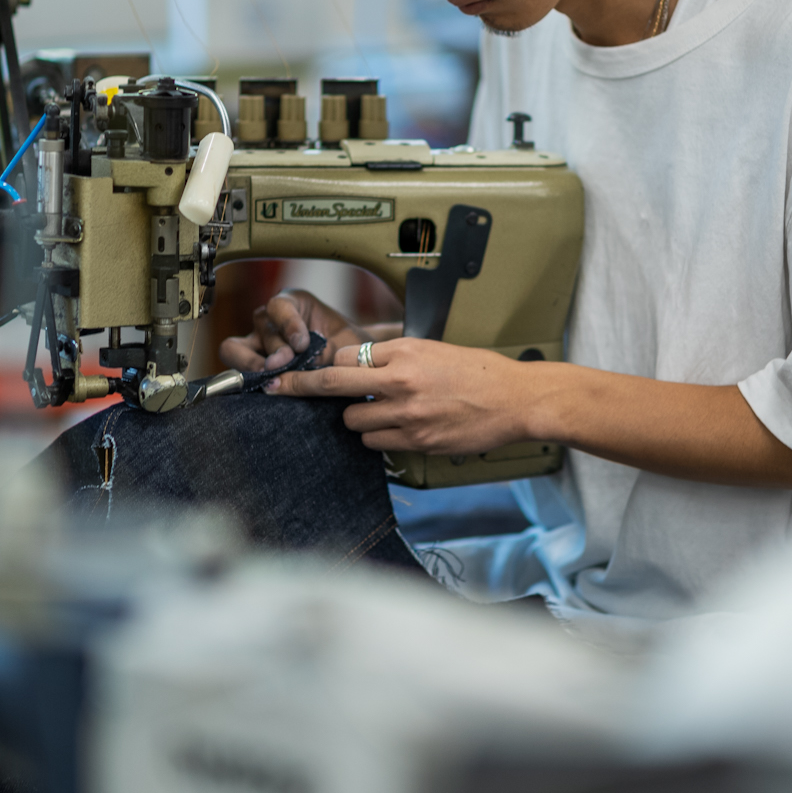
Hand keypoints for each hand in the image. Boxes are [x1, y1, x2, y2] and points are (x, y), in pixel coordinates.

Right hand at [218, 289, 372, 372]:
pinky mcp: (251, 363)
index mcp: (294, 303)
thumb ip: (327, 350)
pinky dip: (247, 378)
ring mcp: (258, 341)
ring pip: (237, 347)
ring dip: (253, 364)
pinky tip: (265, 388)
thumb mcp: (346, 344)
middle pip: (261, 327)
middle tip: (286, 363)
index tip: (302, 344)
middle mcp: (271, 319)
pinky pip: (236, 368)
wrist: (350, 363)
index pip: (279, 306)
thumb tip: (306, 363)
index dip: (287, 323)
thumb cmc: (348, 345)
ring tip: (271, 379)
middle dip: (274, 348)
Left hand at [270, 338, 541, 455]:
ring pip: (352, 421)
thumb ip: (394, 357)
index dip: (328, 365)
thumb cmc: (480, 371)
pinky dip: (378, 438)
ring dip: (357, 418)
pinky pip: (376, 443)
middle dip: (300, 387)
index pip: (344, 356)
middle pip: (332, 385)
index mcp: (404, 351)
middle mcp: (400, 381)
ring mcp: (407, 414)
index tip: (308, 368)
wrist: (516, 399)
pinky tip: (397, 428)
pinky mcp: (417, 442)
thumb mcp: (433, 349)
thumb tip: (357, 366)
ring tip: (381, 412)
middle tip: (275, 387)